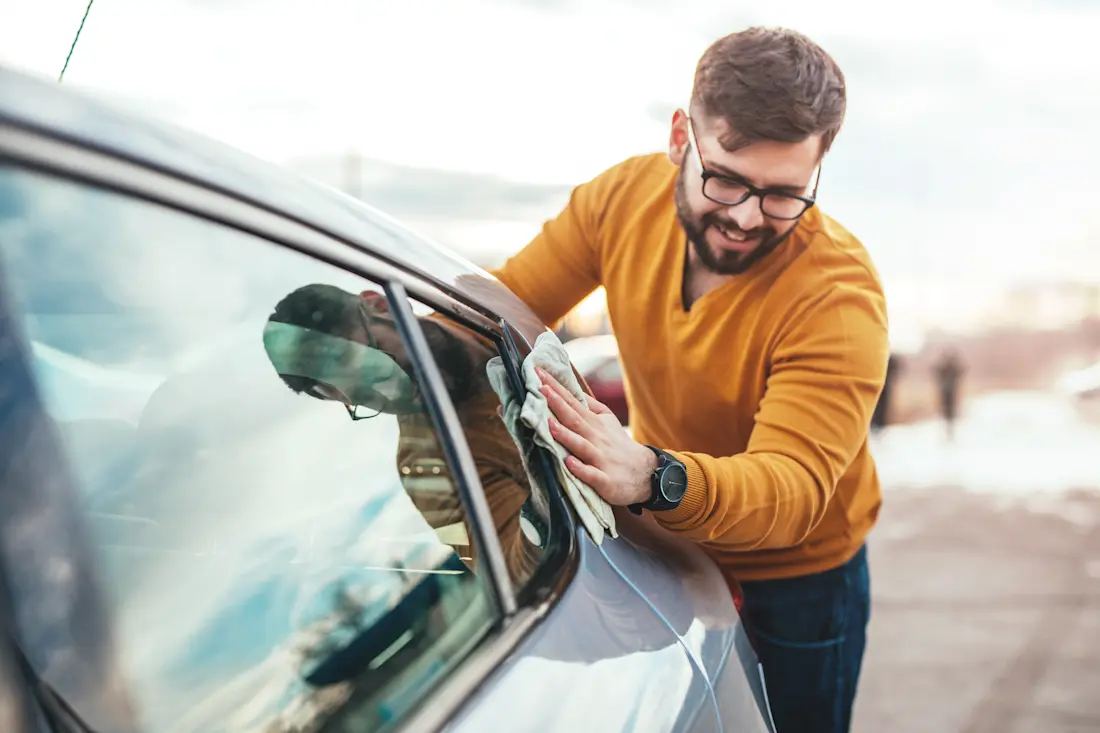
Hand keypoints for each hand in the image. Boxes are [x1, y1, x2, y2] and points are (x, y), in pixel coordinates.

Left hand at [536, 367, 657, 506]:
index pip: (572, 402)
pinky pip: (592, 475)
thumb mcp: (607, 420)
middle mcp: (596, 438)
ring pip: (581, 446)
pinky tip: (569, 463)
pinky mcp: (606, 481)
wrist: (646, 472)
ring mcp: (601, 459)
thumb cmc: (619, 445)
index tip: (538, 372)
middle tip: (540, 388)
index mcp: (594, 423)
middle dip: (557, 404)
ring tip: (549, 425)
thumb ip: (589, 405)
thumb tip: (571, 389)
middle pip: (575, 419)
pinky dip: (581, 469)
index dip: (556, 388)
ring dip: (566, 435)